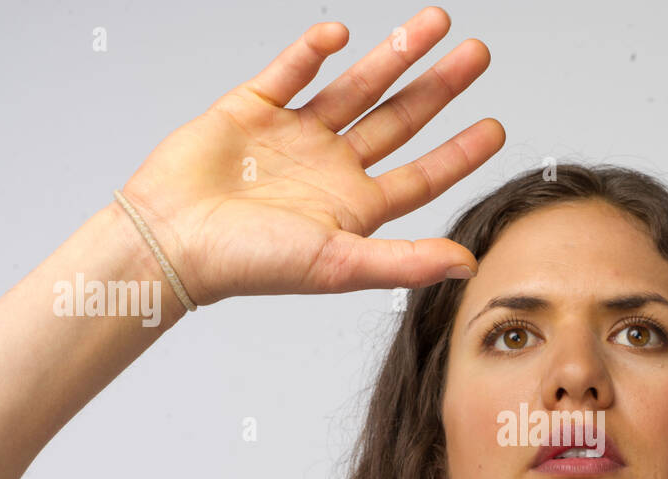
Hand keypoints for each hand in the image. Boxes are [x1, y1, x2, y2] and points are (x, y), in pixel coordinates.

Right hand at [119, 6, 503, 306]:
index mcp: (354, 208)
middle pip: (399, 119)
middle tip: (478, 53)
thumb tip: (467, 263)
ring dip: (393, 55)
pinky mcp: (250, 110)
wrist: (170, 240)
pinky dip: (314, 50)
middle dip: (440, 85)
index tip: (497, 126)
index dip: (460, 152)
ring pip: (355, 87)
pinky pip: (290, 71)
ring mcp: (293, 137)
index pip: (422, 175)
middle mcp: (330, 169)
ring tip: (432, 23)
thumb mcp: (339, 265)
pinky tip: (342, 33)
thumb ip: (406, 262)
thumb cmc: (249, 263)